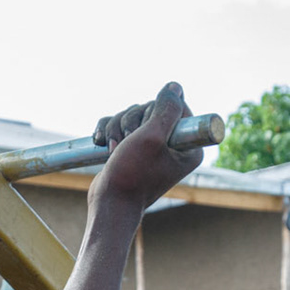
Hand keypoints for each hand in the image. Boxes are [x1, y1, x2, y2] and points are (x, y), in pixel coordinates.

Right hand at [91, 83, 200, 210]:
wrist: (108, 204)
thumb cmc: (131, 175)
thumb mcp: (152, 137)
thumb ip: (166, 110)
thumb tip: (175, 86)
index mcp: (189, 147)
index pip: (177, 106)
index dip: (155, 111)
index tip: (146, 130)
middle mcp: (173, 146)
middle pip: (152, 109)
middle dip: (131, 121)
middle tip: (127, 142)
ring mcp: (152, 148)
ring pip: (133, 115)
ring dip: (117, 127)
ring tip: (113, 149)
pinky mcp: (133, 149)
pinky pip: (120, 125)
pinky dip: (108, 130)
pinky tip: (101, 143)